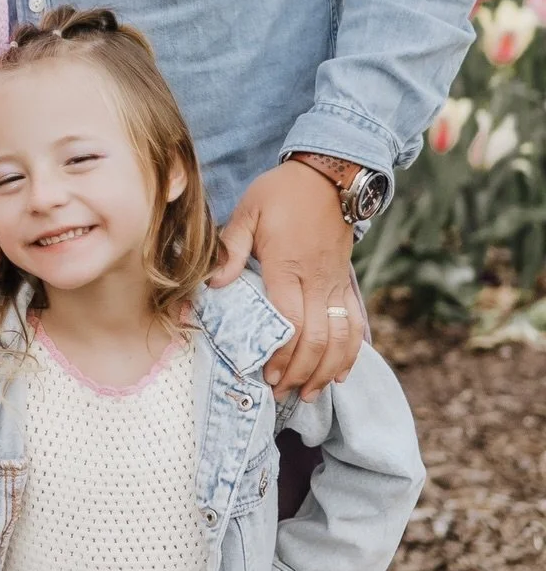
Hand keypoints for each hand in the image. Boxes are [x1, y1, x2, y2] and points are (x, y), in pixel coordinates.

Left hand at [209, 162, 361, 398]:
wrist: (329, 177)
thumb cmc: (282, 192)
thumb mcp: (248, 210)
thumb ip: (232, 247)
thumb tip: (215, 283)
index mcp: (288, 266)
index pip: (288, 322)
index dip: (278, 354)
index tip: (264, 373)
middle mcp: (316, 281)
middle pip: (314, 339)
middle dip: (297, 372)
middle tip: (278, 392)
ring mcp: (335, 284)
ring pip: (339, 339)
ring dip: (324, 370)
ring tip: (306, 393)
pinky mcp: (346, 284)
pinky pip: (354, 324)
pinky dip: (349, 353)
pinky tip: (338, 373)